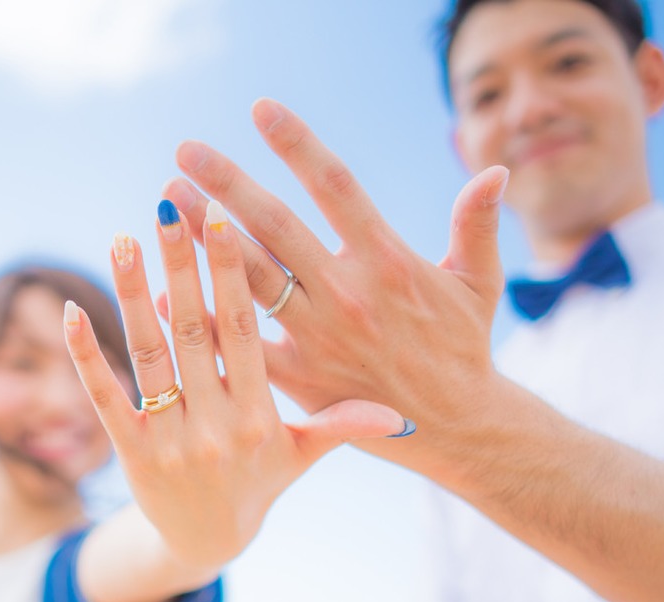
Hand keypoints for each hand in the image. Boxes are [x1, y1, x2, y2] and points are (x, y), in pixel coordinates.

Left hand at [64, 197, 408, 570]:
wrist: (206, 542)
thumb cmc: (260, 485)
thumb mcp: (304, 455)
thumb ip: (341, 424)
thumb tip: (399, 415)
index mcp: (260, 418)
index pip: (246, 335)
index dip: (233, 277)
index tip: (224, 223)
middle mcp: (215, 427)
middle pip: (195, 334)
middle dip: (181, 268)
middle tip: (169, 209)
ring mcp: (168, 441)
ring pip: (149, 356)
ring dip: (133, 295)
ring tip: (123, 238)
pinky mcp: (129, 452)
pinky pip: (105, 397)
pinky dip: (86, 355)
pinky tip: (71, 309)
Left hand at [162, 98, 510, 475]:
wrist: (456, 428)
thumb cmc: (465, 348)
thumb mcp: (478, 283)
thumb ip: (476, 225)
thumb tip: (497, 170)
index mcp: (388, 262)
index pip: (336, 187)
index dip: (298, 145)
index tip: (261, 110)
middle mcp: (348, 295)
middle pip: (277, 228)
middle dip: (228, 184)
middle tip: (185, 151)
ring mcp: (320, 338)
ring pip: (250, 280)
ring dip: (206, 240)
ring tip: (168, 203)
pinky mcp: (301, 380)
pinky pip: (244, 347)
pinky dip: (206, 322)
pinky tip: (167, 294)